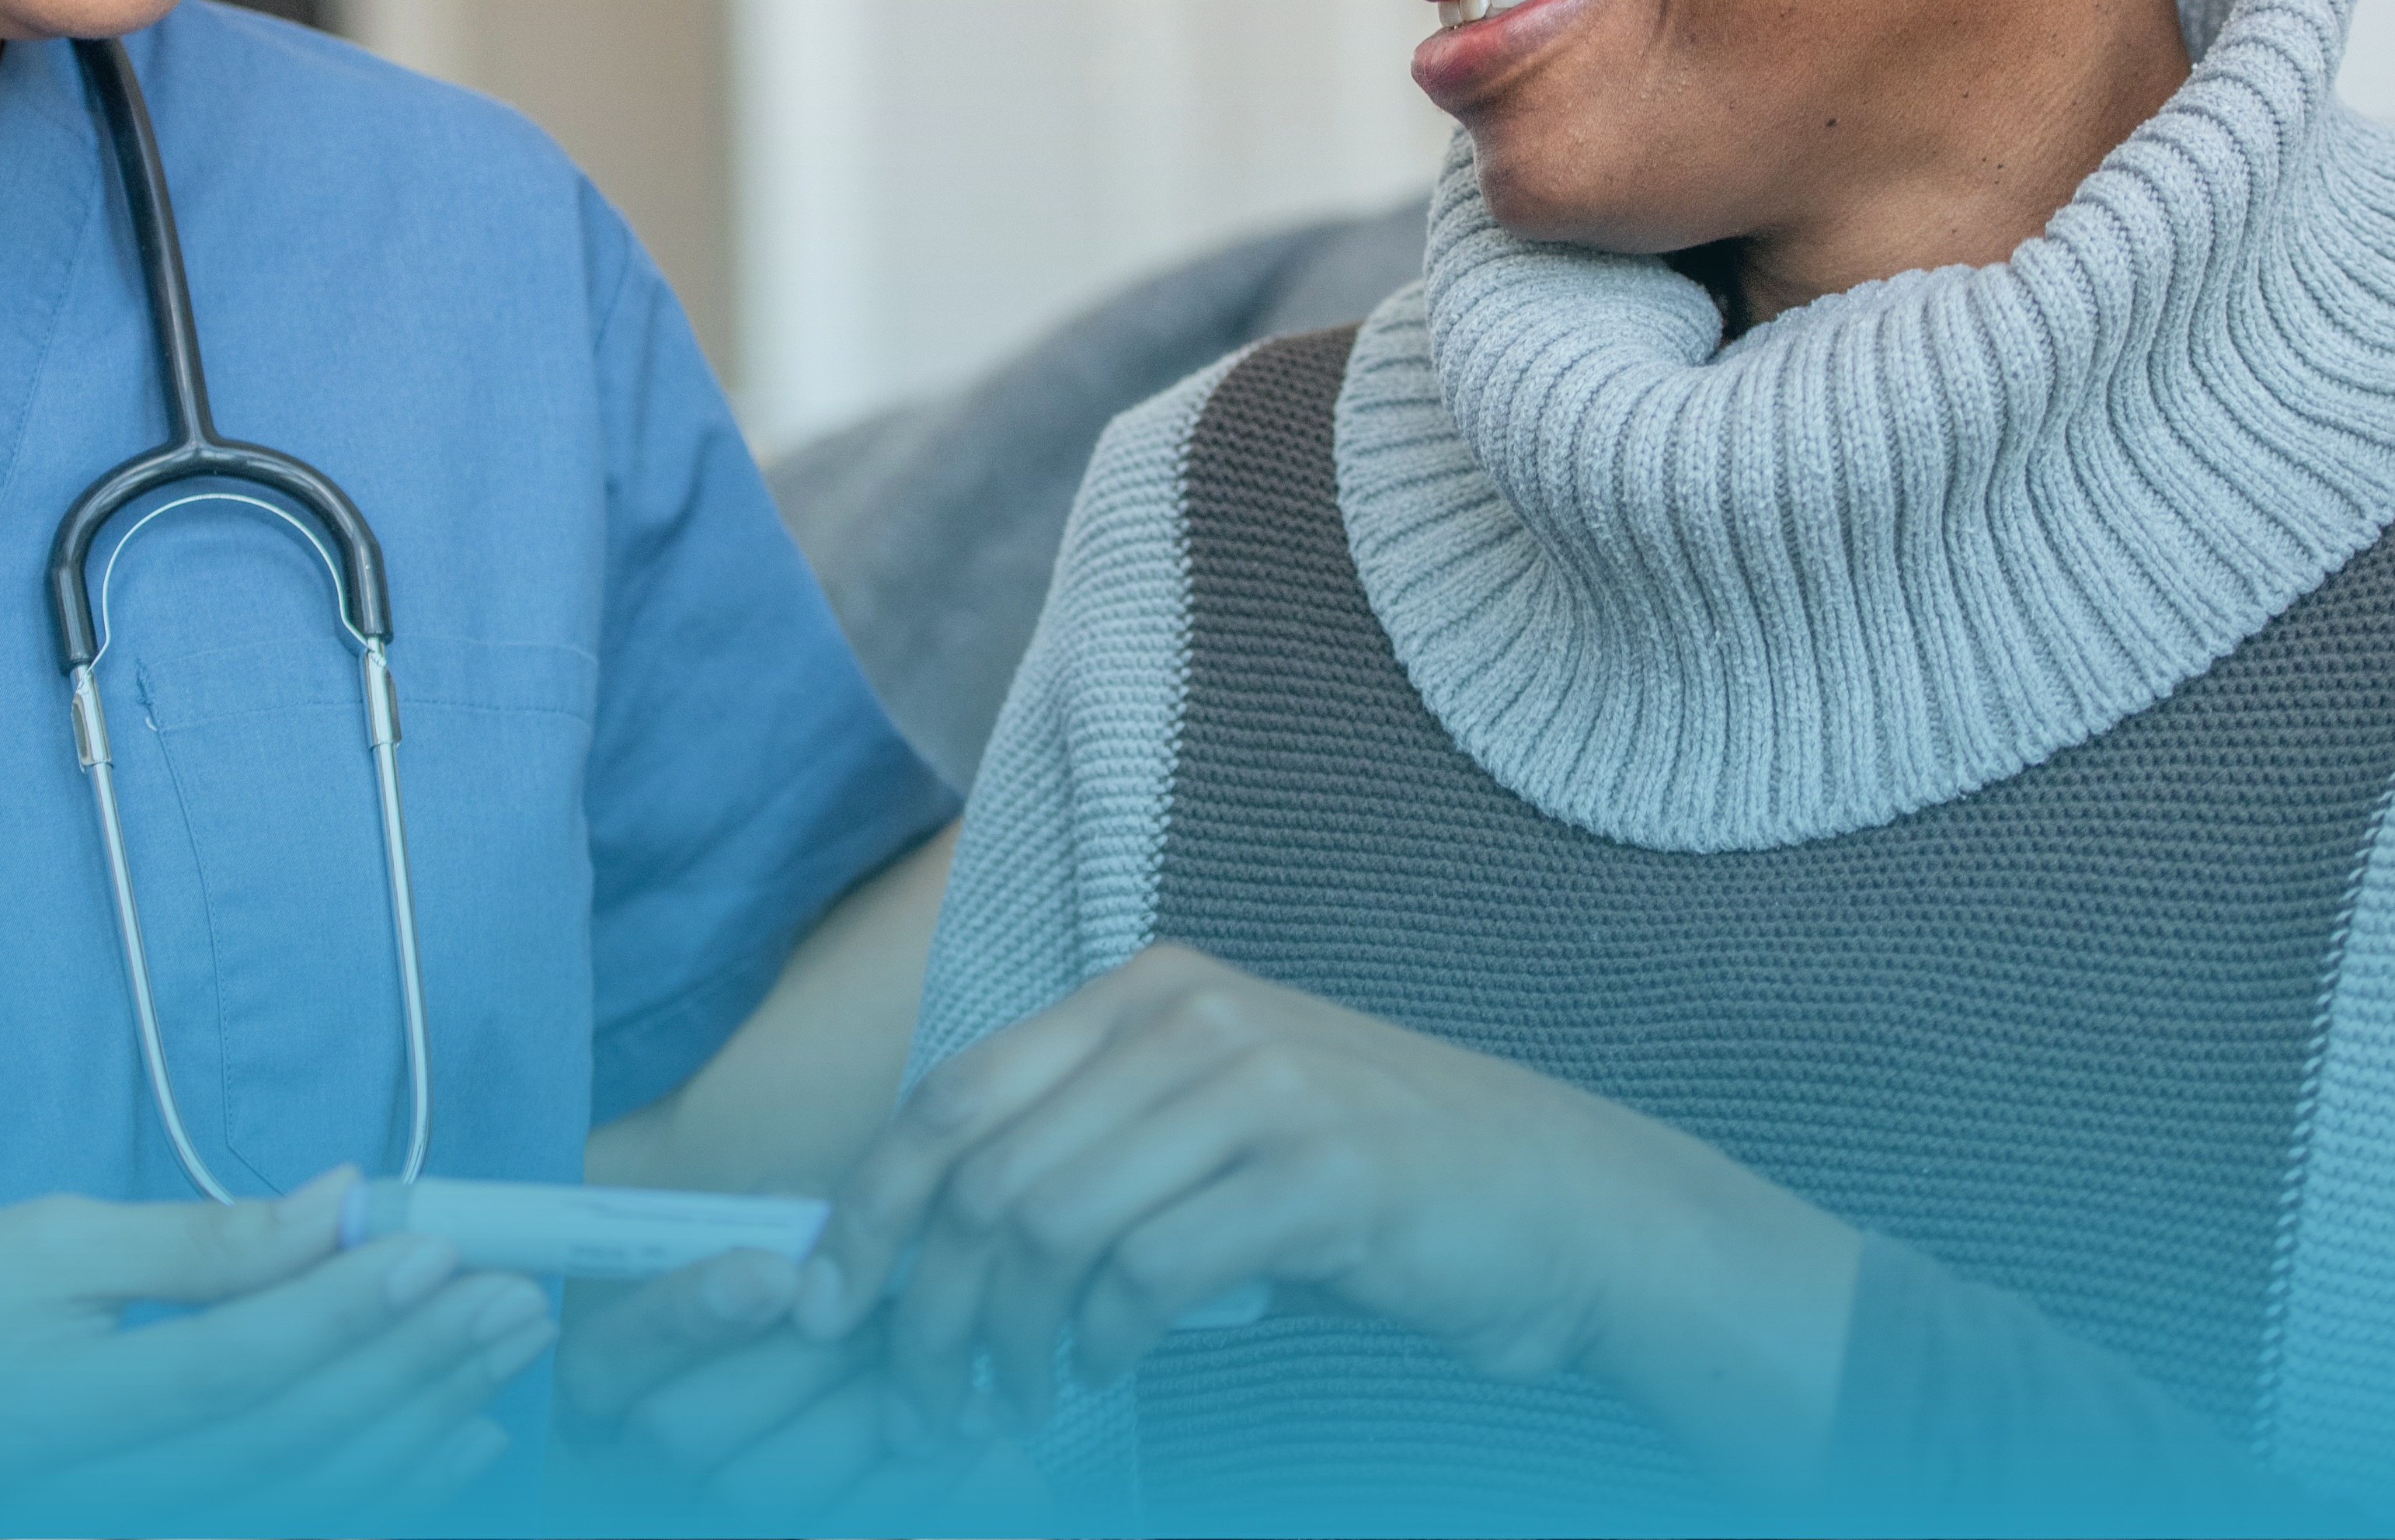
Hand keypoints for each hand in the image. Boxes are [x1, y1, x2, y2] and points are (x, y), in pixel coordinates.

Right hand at [0, 1166, 551, 1531]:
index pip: (232, 1369)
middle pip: (285, 1443)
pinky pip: (281, 1529)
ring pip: (301, 1502)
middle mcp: (87, 1505)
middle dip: (412, 1366)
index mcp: (46, 1413)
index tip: (439, 1245)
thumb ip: (197, 1242)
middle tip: (514, 1295)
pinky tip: (455, 1442)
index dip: (344, 1311)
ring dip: (420, 1426)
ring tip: (505, 1350)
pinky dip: (380, 1493)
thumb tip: (336, 1205)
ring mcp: (119, 1537)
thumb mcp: (44, 1242)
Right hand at [550, 1249, 985, 1534]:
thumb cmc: (810, 1310)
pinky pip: (853, 1525)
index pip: (603, 1359)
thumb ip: (775, 1220)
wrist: (868, 1400)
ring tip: (926, 1348)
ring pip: (767, 1488)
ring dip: (860, 1405)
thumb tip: (804, 1211)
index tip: (776, 1271)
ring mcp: (712, 1520)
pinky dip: (920, 1472)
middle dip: (791, 1359)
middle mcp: (637, 1468)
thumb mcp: (774, 1248)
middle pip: (678, 1431)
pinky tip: (971, 1416)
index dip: (682, 1314)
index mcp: (607, 1385)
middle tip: (877, 1305)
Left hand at [791, 945, 1860, 1486]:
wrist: (1560, 1197)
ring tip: (1018, 1402)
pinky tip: (1108, 1374)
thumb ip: (1089, 1145)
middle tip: (928, 1396)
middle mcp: (1190, 1017)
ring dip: (1013, 1342)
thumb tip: (935, 1239)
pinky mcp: (1318, 1173)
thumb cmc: (1368, 1177)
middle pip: (988, 1170)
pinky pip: (1150, 1270)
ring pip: (1050, 1223)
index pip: (955, 1093)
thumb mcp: (1211, 1121)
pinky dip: (1105, 1344)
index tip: (834, 1302)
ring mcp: (1258, 1086)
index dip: (874, 1205)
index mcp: (1147, 992)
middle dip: (932, 1305)